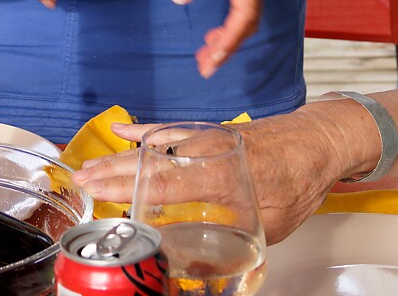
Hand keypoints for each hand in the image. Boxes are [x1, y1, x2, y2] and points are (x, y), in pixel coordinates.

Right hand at [72, 107, 357, 243]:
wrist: (318, 141)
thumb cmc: (299, 181)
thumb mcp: (272, 225)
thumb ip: (235, 243)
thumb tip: (200, 267)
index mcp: (218, 175)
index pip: (161, 183)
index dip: (126, 188)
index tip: (98, 192)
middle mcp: (204, 152)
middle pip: (148, 163)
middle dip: (111, 173)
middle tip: (80, 182)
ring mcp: (204, 138)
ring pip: (153, 148)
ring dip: (119, 158)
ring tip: (89, 167)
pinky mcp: (208, 131)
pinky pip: (169, 130)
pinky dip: (143, 131)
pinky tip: (122, 131)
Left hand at [172, 0, 266, 76]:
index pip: (244, 14)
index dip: (230, 40)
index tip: (213, 58)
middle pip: (249, 23)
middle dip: (228, 48)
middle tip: (204, 67)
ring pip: (248, 18)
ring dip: (230, 40)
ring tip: (206, 57)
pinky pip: (245, 9)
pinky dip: (231, 27)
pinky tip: (214, 35)